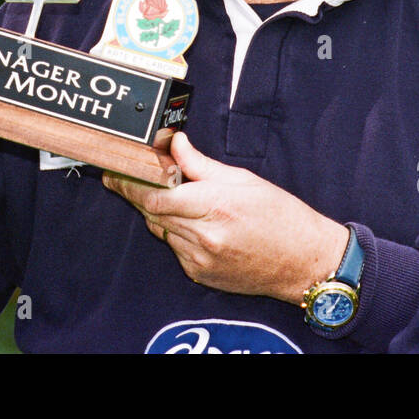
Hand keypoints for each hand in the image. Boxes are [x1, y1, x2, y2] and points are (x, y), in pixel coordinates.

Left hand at [102, 132, 348, 303]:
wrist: (304, 262)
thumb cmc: (281, 217)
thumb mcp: (243, 180)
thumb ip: (200, 164)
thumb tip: (174, 144)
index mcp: (215, 206)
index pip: (155, 195)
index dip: (129, 182)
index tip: (115, 170)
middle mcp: (203, 236)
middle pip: (151, 211)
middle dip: (137, 192)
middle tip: (126, 175)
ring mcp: (200, 259)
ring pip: (160, 229)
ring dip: (158, 211)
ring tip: (171, 195)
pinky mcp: (200, 274)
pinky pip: (174, 247)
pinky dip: (174, 231)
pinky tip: (193, 222)